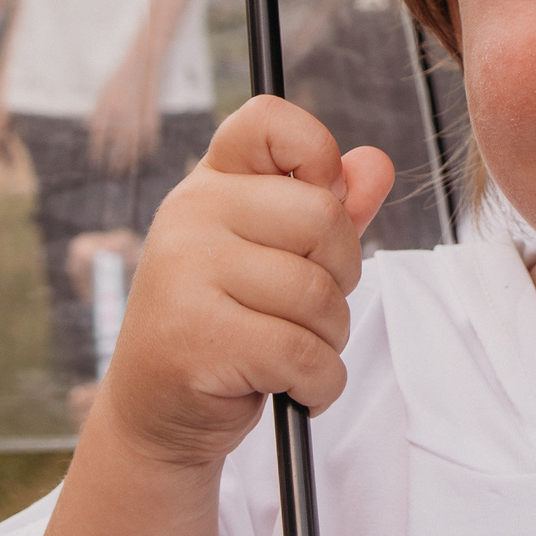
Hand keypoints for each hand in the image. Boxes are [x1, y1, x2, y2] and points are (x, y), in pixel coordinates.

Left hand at [88, 53, 161, 172]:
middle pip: (117, 146)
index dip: (97, 153)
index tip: (95, 164)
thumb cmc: (118, 79)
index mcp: (106, 109)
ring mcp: (138, 116)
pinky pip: (150, 137)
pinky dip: (148, 149)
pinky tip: (145, 157)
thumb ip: (95, 112)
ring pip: (134, 146)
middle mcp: (121, 115)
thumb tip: (87, 129)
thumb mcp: (102, 94)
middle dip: (114, 162)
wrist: (141, 63)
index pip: (98, 138)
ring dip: (130, 161)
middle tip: (112, 174)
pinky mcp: (152, 115)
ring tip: (127, 171)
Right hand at [98, 96, 393, 468]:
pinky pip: (304, 353)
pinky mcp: (197, 338)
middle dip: (341, 277)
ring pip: (318, 294)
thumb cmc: (226, 328)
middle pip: (323, 218)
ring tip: (291, 354)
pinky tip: (291, 389)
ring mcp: (185, 273)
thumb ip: (331, 210)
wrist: (158, 416)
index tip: (319, 203)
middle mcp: (189, 214)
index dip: (318, 155)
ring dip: (328, 339)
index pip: (268, 119)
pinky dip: (318, 383)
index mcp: (209, 184)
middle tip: (307, 309)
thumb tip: (378, 164)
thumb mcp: (277, 258)